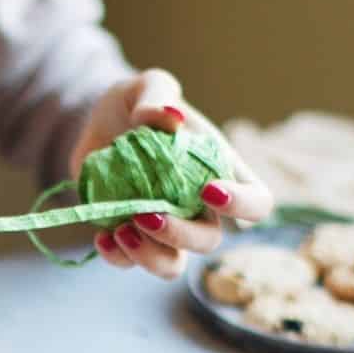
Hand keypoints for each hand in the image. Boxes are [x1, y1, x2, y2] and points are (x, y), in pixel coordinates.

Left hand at [70, 69, 273, 278]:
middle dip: (180, 235)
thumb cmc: (136, 103)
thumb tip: (169, 117)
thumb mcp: (146, 86)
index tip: (207, 191)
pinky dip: (117, 257)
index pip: (258, 202)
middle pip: (210, 242)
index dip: (242, 206)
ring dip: (149, 257)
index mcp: (219, 172)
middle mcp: (197, 208)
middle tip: (144, 213)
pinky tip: (103, 236)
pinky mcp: (132, 237)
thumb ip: (158, 94)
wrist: (95, 125)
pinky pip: (132, 264)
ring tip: (121, 231)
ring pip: (173, 266)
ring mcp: (165, 228)